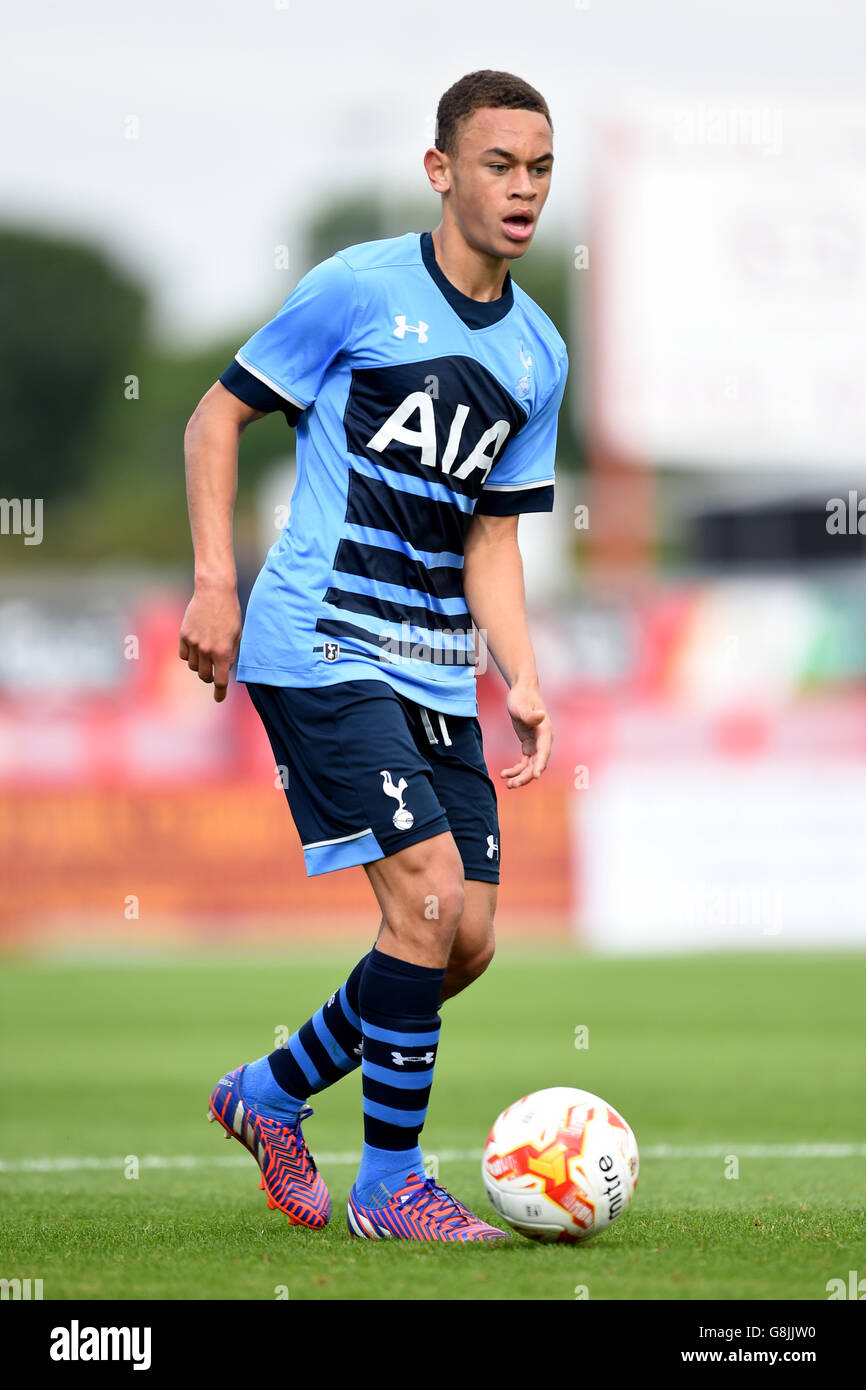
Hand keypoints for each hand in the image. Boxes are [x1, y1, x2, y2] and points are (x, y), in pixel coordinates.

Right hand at [178, 580, 241, 702]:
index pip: (220, 681)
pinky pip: (184, 655)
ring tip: (207, 653)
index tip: (219, 698)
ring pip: (193, 666)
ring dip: (200, 665)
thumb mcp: (237, 635)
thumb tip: (225, 670)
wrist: (214, 591)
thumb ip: (232, 655)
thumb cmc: (230, 613)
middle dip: (210, 677)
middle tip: (214, 672)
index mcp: (223, 651)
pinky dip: (190, 656)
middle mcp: (206, 649)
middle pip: (204, 676)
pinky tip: (196, 647)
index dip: (220, 693)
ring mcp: (193, 642)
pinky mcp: (183, 635)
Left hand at [500, 682, 552, 787]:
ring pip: (531, 766)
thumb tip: (541, 716)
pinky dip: (516, 769)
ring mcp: (537, 744)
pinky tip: (504, 774)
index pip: (544, 751)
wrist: (522, 691)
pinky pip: (524, 762)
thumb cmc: (521, 697)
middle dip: (526, 776)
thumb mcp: (521, 705)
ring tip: (508, 785)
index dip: (540, 764)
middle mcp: (544, 740)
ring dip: (521, 776)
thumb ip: (530, 714)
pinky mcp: (529, 745)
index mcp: (545, 731)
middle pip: (537, 763)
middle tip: (512, 785)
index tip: (536, 776)